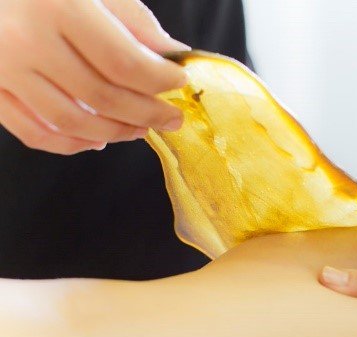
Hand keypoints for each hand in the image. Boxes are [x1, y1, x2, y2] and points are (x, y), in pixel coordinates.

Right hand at [0, 0, 188, 154]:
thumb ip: (132, 19)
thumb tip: (173, 54)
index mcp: (55, 7)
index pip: (122, 61)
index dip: (159, 79)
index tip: (180, 81)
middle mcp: (25, 41)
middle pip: (102, 97)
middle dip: (147, 113)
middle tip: (172, 117)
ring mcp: (2, 70)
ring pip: (72, 122)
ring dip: (116, 132)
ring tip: (141, 128)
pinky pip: (35, 133)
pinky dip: (72, 144)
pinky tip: (98, 139)